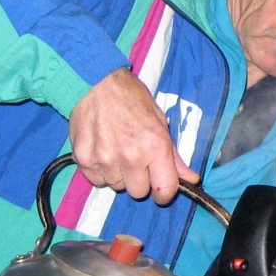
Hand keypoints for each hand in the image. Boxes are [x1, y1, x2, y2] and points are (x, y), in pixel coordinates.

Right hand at [68, 68, 199, 202]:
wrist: (95, 83)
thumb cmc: (131, 99)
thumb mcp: (160, 122)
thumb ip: (174, 156)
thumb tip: (191, 179)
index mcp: (154, 146)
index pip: (164, 190)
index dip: (164, 192)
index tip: (161, 187)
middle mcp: (130, 156)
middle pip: (138, 192)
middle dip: (140, 180)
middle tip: (136, 159)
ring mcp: (105, 160)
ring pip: (116, 186)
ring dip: (119, 174)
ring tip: (117, 150)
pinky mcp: (84, 160)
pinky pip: (97, 180)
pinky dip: (100, 171)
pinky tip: (102, 150)